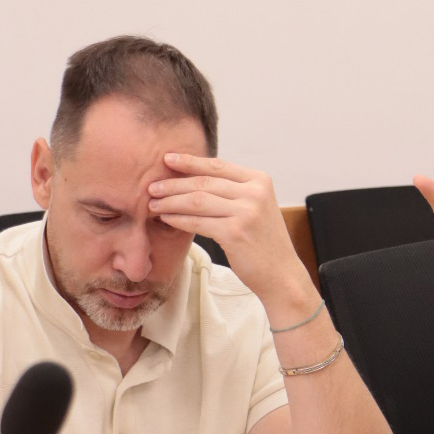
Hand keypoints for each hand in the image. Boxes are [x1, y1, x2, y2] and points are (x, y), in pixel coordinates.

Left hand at [147, 155, 309, 312]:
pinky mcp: (235, 233)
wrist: (281, 274)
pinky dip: (178, 219)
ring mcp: (246, 212)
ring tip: (154, 204)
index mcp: (259, 181)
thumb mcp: (255, 207)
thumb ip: (233, 191)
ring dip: (171, 201)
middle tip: (152, 187)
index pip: (217, 165)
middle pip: (204, 182)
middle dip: (173, 183)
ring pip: (197, 200)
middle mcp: (254, 193)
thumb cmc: (263, 242)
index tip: (167, 159)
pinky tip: (166, 219)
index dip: (189, 161)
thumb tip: (194, 178)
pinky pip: (198, 222)